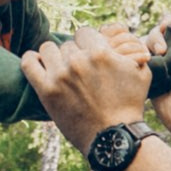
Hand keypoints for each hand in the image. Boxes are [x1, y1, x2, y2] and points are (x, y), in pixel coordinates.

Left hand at [23, 26, 150, 143]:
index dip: (87, 43)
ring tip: (62, 70)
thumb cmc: (130, 105)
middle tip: (80, 72)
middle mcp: (78, 61)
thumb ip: (132, 50)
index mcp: (100, 52)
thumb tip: (123, 37)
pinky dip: (32, 59)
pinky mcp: (46, 91)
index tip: (88, 55)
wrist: (113, 137)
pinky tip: (37, 62)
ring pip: (49, 49)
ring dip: (55, 58)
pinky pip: (29, 63)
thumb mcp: (141, 73)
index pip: (84, 32)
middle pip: (68, 44)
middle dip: (74, 55)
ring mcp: (60, 76)